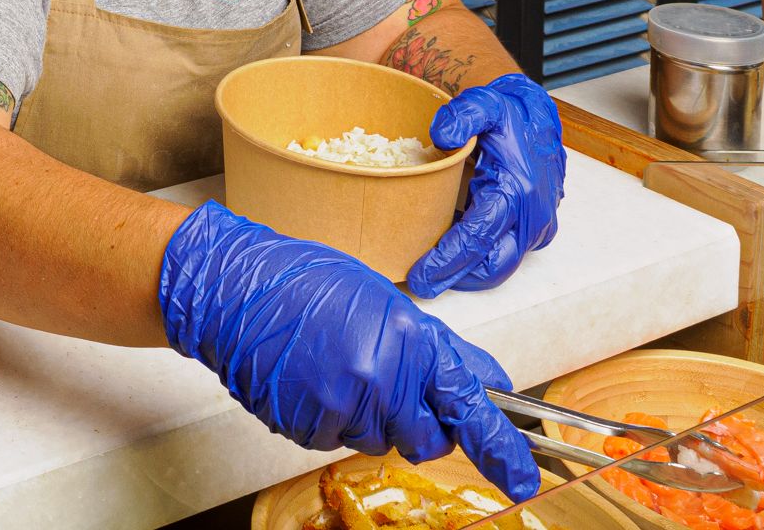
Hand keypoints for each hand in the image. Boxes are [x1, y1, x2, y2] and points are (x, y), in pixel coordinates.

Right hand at [159, 201, 540, 502]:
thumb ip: (440, 351)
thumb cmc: (311, 285)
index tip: (524, 478)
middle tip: (392, 383)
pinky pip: (339, 441)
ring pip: (381, 441)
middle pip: (426, 440)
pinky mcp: (309, 429)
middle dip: (420, 422)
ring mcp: (342, 409)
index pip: (469, 407)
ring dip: (371, 416)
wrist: (238, 293)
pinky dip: (334, 419)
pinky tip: (315, 380)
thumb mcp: (389, 305)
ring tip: (340, 367)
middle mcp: (380, 381)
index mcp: (409, 343)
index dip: (501, 449)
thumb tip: (487, 383)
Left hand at [408, 73, 564, 297]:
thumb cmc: (507, 115)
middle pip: (491, 265)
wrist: (538, 117)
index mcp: (517, 189)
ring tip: (431, 271)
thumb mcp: (483, 103)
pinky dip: (480, 258)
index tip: (418, 274)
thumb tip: (440, 137)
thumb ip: (461, 115)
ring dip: (467, 272)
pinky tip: (452, 250)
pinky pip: (506, 254)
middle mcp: (532, 215)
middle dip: (455, 278)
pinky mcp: (537, 231)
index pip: (478, 236)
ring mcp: (538, 227)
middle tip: (419, 282)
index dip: (447, 259)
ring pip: (500, 266)